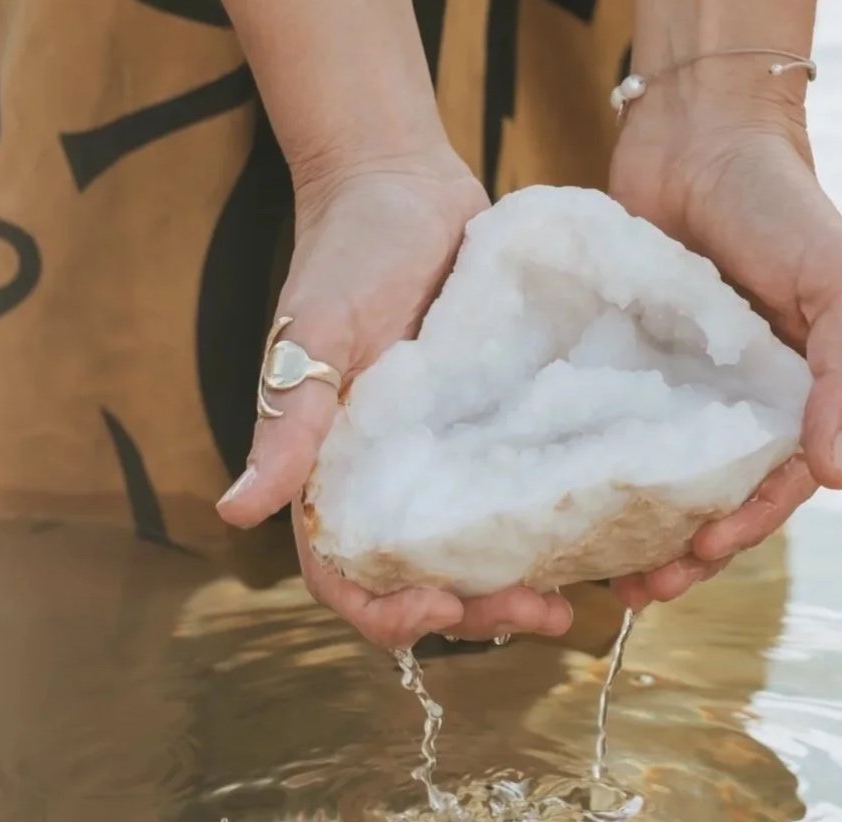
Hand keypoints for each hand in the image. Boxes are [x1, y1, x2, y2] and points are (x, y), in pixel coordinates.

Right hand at [214, 152, 575, 648]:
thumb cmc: (344, 253)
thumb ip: (287, 423)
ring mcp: (450, 460)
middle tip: (542, 615)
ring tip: (575, 599)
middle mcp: (394, 483)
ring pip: (482, 554)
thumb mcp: (315, 334)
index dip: (390, 614)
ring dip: (521, 589)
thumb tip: (236, 510)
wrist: (403, 184)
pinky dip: (556, 526)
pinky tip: (606, 536)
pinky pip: (524, 493)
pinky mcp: (499, 429)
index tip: (443, 608)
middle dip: (479, 617)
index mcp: (334, 477)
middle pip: (427, 585)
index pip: (348, 579)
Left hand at [606, 102, 841, 611]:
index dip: (744, 529)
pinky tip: (556, 503)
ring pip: (651, 482)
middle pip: (708, 502)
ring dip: (631, 533)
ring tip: (596, 573)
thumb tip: (838, 477)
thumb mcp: (840, 284)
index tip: (702, 556)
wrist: (702, 130)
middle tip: (638, 591)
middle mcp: (731, 405)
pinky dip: (586, 470)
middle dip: (680, 556)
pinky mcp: (615, 364)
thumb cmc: (785, 204)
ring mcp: (671, 388)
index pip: (772, 488)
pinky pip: (601, 428)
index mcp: (791, 399)